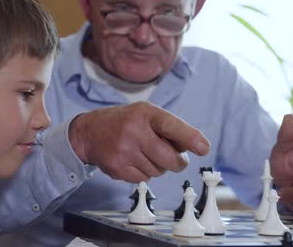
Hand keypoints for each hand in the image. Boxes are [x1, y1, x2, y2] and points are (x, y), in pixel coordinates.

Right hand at [68, 101, 209, 182]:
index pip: (170, 125)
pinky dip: (143, 174)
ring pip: (158, 172)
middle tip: (173, 159)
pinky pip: (143, 179)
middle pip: (169, 158)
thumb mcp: (145, 114)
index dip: (189, 137)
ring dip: (158, 167)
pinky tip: (133, 161)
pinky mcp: (117, 167)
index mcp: (144, 113)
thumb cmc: (124, 122)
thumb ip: (169, 128)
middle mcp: (133, 131)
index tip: (203, 148)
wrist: (88, 132)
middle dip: (177, 162)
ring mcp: (124, 150)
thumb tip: (195, 146)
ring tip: (144, 154)